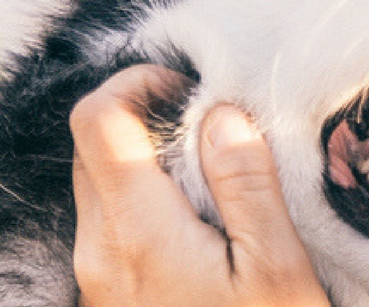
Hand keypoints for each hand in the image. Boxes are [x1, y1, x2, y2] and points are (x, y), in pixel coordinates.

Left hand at [70, 65, 330, 306]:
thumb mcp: (278, 268)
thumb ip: (246, 185)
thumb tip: (220, 115)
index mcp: (138, 232)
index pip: (98, 120)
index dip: (137, 82)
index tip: (192, 91)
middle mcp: (99, 249)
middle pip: (91, 146)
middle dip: (144, 118)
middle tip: (209, 127)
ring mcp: (96, 274)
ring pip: (98, 184)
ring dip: (144, 161)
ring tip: (210, 174)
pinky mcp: (105, 292)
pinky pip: (108, 222)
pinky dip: (143, 200)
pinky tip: (198, 220)